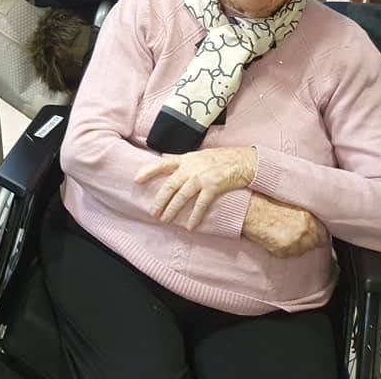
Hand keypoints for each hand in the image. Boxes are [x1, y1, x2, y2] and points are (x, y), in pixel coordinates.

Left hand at [135, 147, 256, 228]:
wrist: (243, 161)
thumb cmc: (220, 158)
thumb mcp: (197, 154)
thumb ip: (180, 158)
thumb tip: (163, 157)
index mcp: (185, 159)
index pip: (162, 163)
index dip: (148, 171)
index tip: (136, 179)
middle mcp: (191, 167)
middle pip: (170, 185)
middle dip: (160, 200)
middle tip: (152, 212)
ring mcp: (201, 177)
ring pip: (182, 196)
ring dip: (172, 209)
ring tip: (165, 220)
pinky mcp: (213, 187)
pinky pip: (201, 204)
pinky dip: (195, 216)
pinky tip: (190, 226)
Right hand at [242, 194, 326, 257]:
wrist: (249, 208)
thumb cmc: (264, 201)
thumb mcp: (290, 202)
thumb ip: (303, 212)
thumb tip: (309, 219)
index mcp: (309, 217)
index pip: (323, 233)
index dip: (314, 232)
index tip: (308, 231)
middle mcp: (305, 231)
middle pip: (314, 243)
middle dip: (305, 240)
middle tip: (291, 233)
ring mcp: (295, 242)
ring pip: (301, 251)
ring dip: (293, 246)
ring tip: (279, 234)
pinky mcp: (283, 250)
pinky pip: (286, 254)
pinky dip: (280, 249)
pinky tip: (272, 239)